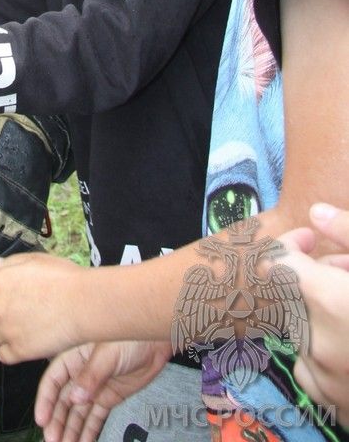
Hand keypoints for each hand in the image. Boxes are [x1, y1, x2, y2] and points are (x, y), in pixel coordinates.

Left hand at [0, 251, 91, 362]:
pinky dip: (10, 350)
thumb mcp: (36, 259)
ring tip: (19, 326)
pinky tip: (24, 340)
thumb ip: (11, 263)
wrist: (82, 304)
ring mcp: (6, 330)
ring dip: (0, 331)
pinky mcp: (18, 351)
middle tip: (14, 309)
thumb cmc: (64, 278)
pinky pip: (2, 354)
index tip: (0, 292)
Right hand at [35, 340, 170, 441]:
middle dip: (57, 421)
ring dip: (70, 430)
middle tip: (53, 440)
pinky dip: (89, 431)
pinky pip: (95, 417)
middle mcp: (81, 373)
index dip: (45, 400)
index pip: (53, 380)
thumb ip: (91, 375)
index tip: (42, 419)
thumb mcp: (107, 353)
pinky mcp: (109, 397)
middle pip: (63, 400)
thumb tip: (75, 397)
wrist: (155, 341)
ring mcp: (94, 387)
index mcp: (74, 356)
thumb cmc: (130, 336)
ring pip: (77, 412)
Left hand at [277, 204, 348, 426]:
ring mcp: (327, 382)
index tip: (311, 240)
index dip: (289, 245)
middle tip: (346, 267)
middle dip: (310, 273)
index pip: (275, 264)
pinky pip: (312, 368)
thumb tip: (317, 213)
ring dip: (317, 308)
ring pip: (298, 331)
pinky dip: (324, 346)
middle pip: (287, 295)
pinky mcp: (338, 405)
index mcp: (330, 304)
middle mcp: (319, 346)